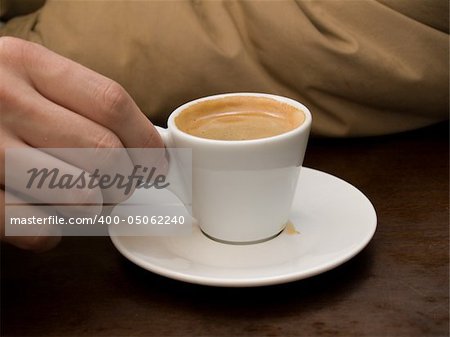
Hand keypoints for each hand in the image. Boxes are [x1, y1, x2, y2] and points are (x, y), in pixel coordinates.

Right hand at [0, 37, 164, 250]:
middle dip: (126, 179)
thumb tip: (149, 147)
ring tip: (84, 198)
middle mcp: (3, 100)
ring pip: (80, 194)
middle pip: (103, 151)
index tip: (158, 163)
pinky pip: (38, 227)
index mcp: (25, 63)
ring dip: (94, 207)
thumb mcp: (29, 78)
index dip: (146, 140)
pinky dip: (55, 230)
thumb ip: (82, 104)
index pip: (111, 103)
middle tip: (121, 185)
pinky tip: (46, 213)